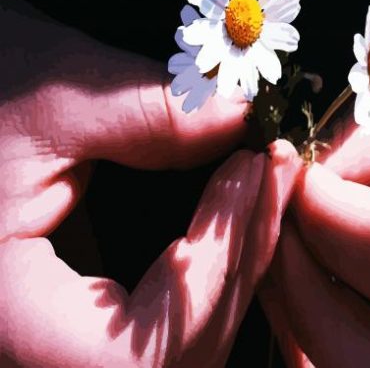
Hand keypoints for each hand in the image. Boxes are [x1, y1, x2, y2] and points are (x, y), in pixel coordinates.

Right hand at [0, 0, 300, 366]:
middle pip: (174, 356)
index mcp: (8, 319)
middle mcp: (39, 346)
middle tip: (273, 166)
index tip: (245, 175)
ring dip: (236, 257)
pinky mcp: (88, 304)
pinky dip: (213, 258)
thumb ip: (147, 113)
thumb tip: (241, 118)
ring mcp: (67, 328)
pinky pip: (168, 310)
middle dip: (240, 256)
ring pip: (180, 341)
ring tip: (263, 175)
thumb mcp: (53, 98)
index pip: (134, 357)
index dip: (209, 276)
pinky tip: (232, 198)